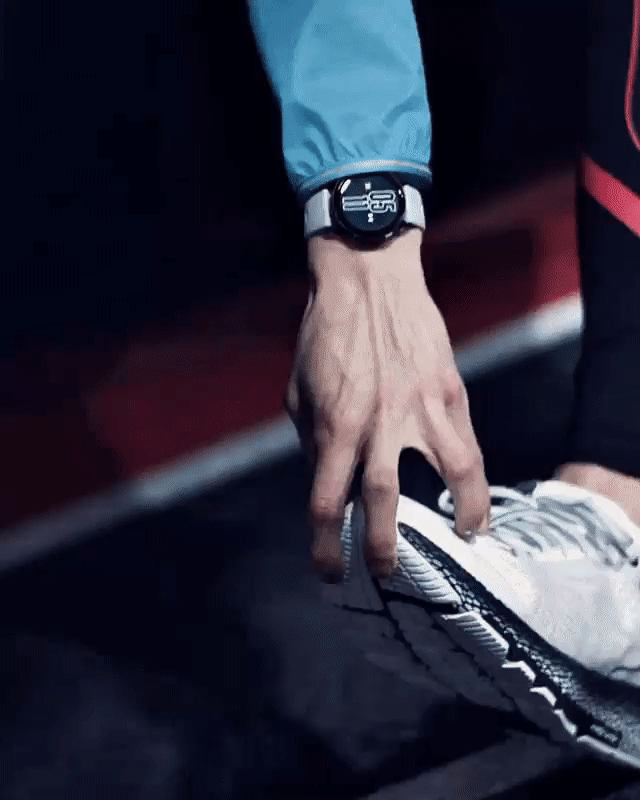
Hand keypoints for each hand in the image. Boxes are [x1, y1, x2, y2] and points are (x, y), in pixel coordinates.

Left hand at [285, 228, 489, 581]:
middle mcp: (377, 423)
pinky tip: (478, 499)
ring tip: (464, 542)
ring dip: (460, 517)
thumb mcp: (299, 392)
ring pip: (452, 475)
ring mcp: (420, 407)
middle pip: (382, 501)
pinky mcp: (449, 391)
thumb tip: (327, 481)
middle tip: (385, 574)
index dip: (324, 545)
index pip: (325, 501)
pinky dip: (477, 479)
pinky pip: (469, 444)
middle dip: (382, 548)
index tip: (329, 570)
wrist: (367, 281)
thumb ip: (312, 441)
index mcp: (333, 425)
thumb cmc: (325, 336)